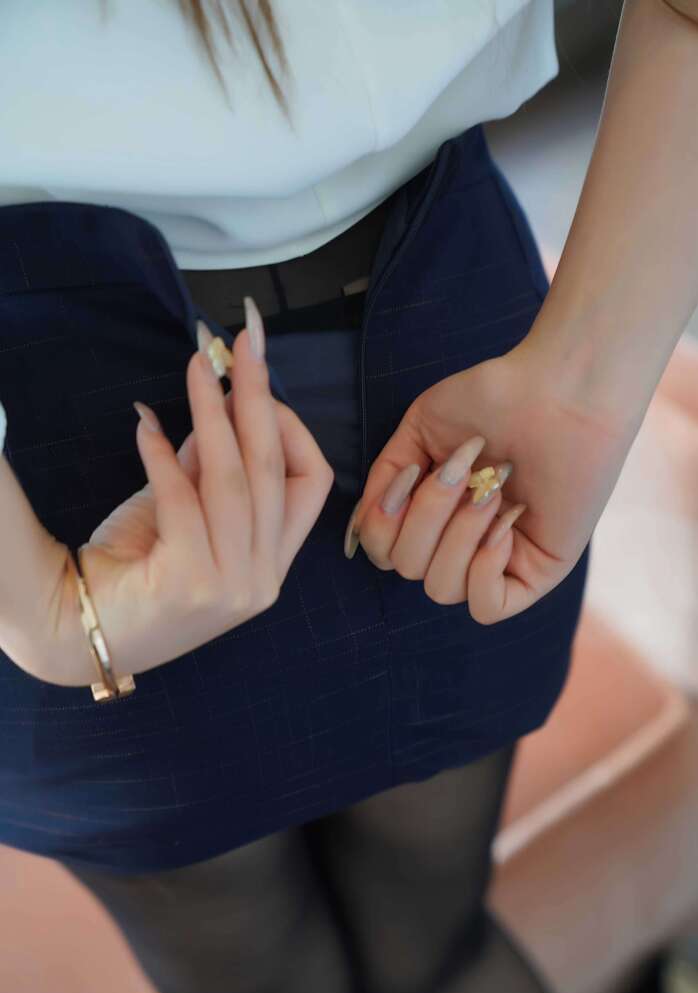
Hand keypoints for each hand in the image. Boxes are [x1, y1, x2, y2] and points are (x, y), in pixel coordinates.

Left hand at [39, 307, 333, 686]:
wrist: (73, 633)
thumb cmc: (132, 570)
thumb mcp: (183, 510)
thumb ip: (208, 468)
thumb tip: (219, 403)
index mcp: (271, 562)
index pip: (311, 482)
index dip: (288, 425)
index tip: (251, 381)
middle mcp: (263, 579)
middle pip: (277, 468)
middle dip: (260, 395)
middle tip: (241, 340)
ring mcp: (234, 588)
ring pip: (237, 479)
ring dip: (214, 412)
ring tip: (197, 366)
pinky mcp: (193, 585)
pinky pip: (184, 500)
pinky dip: (164, 456)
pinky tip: (145, 425)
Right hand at [348, 336, 641, 623]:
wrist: (559, 390)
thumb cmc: (494, 400)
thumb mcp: (419, 430)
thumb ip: (385, 479)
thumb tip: (360, 531)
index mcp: (434, 515)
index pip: (383, 553)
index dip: (383, 520)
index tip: (416, 470)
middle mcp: (461, 543)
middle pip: (407, 568)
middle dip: (427, 515)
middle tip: (465, 471)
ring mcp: (499, 562)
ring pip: (441, 588)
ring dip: (458, 533)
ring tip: (492, 491)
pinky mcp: (537, 574)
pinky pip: (486, 607)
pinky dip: (483, 568)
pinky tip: (504, 527)